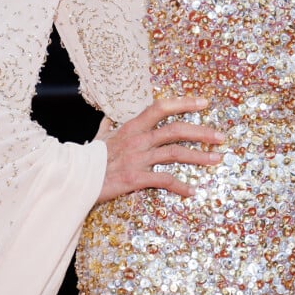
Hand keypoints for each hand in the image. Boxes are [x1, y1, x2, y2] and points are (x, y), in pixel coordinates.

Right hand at [97, 96, 224, 203]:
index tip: (204, 102)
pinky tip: (192, 191)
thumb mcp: (99, 136)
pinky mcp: (135, 179)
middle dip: (202, 132)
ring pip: (175, 153)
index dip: (184, 103)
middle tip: (221, 136)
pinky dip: (180, 186)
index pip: (161, 107)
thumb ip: (107, 125)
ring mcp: (138, 158)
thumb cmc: (87, 156)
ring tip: (216, 159)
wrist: (73, 177)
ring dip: (199, 157)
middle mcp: (138, 139)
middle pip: (176, 130)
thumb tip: (107, 116)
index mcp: (132, 125)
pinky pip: (164, 180)